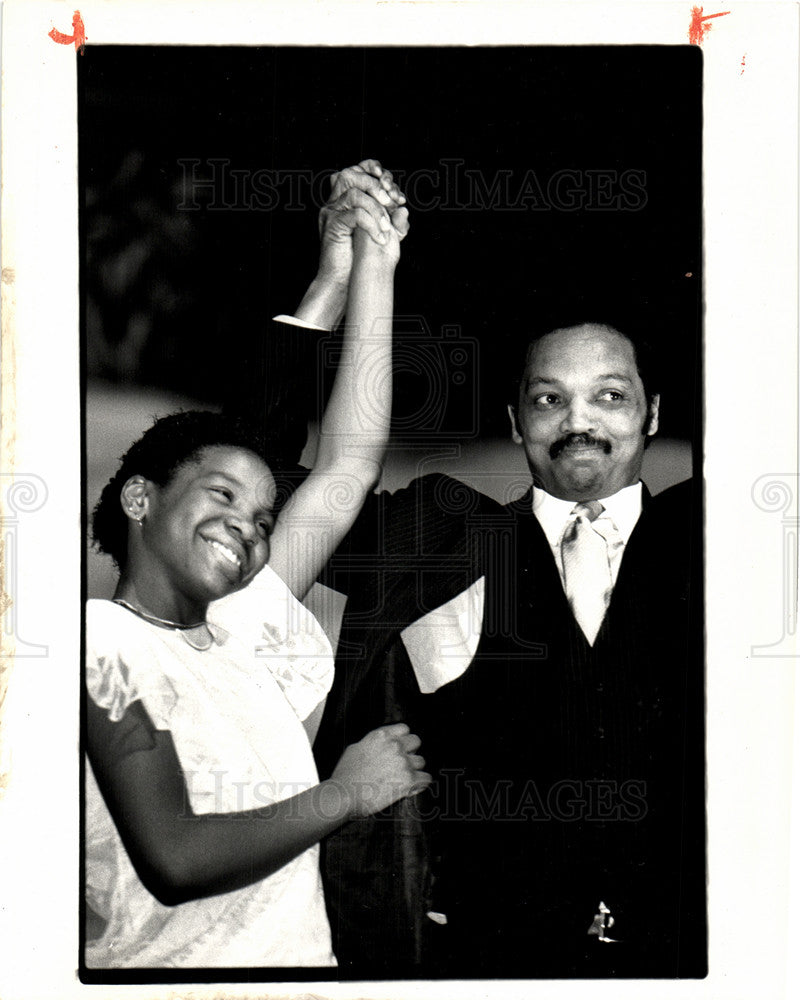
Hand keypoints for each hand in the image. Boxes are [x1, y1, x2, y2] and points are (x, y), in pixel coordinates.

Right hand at [318, 159, 408, 283]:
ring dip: (375, 206)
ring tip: (386, 225)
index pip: (360, 170)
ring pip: (354, 193)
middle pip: (353, 174)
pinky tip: (380, 238)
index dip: (379, 173)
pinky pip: (355, 215)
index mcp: (348, 199)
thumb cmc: (360, 259)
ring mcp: (332, 212)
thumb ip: (396, 224)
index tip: (397, 195)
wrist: (343, 280)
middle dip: (377, 185)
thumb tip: (404, 209)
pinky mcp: (332, 225)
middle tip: (392, 201)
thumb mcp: (384, 237)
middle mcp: (337, 202)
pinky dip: (372, 224)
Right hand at [329, 723, 430, 817]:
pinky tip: (412, 788)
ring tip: (403, 779)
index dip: (403, 739)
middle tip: (402, 764)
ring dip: (414, 770)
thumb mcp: (355, 749)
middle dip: (411, 752)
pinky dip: (420, 784)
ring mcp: (403, 762)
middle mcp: (394, 746)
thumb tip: (379, 745)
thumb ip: (371, 743)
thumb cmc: (345, 776)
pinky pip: (426, 779)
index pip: (404, 729)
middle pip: (416, 742)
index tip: (400, 748)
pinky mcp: (408, 780)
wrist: (344, 795)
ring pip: (421, 762)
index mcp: (381, 736)